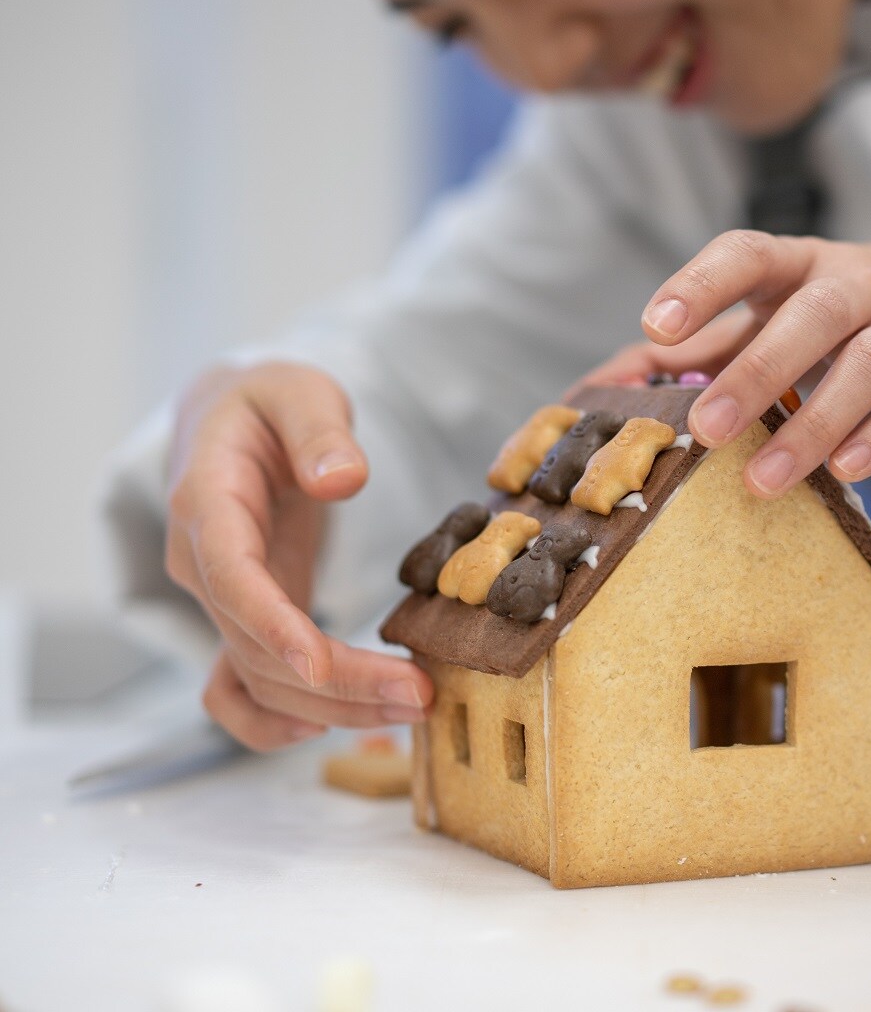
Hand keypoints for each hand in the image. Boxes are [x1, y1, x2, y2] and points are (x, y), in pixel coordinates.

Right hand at [166, 362, 432, 750]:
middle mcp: (202, 564)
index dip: (272, 627)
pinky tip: (335, 726)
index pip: (231, 576)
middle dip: (338, 682)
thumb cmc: (269, 402)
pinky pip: (244, 688)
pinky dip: (278, 722)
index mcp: (208, 503)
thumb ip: (318, 431)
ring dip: (329, 709)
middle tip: (421, 694)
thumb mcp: (298, 391)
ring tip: (412, 706)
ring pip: (258, 679)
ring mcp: (223, 599)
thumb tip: (342, 479)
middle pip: (255, 645)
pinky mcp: (248, 618)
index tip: (322, 665)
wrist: (231, 422)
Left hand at [622, 230, 870, 496]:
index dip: (701, 286)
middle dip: (753, 374)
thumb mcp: (780, 315)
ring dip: (811, 426)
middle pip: (809, 318)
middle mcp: (858, 283)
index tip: (656, 326)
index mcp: (800, 265)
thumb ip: (705, 346)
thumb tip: (614, 381)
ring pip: (864, 367)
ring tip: (761, 480)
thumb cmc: (849, 318)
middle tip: (704, 429)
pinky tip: (844, 471)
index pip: (747, 255)